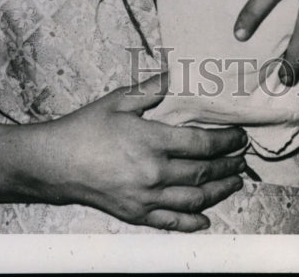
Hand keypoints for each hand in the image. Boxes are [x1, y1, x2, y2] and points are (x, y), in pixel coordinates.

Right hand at [39, 73, 246, 231]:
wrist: (56, 163)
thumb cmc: (87, 128)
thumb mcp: (119, 100)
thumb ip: (151, 90)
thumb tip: (174, 74)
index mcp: (151, 141)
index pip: (201, 143)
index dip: (225, 140)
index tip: (239, 136)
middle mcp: (153, 173)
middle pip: (202, 173)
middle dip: (228, 165)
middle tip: (242, 158)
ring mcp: (145, 198)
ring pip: (193, 199)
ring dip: (219, 191)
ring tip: (234, 182)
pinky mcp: (135, 214)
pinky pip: (170, 222)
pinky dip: (192, 222)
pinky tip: (205, 218)